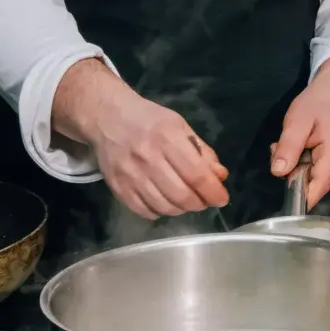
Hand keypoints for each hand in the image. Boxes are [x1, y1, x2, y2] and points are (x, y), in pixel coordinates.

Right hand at [51, 58, 229, 218]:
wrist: (108, 118)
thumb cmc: (150, 120)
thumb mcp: (180, 126)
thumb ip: (202, 151)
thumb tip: (220, 176)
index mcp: (168, 138)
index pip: (196, 174)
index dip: (212, 191)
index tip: (222, 199)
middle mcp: (148, 158)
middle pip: (181, 195)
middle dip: (199, 204)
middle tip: (203, 201)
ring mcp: (130, 175)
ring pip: (164, 207)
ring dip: (181, 209)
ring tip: (185, 201)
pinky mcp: (117, 187)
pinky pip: (144, 211)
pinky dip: (159, 212)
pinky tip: (164, 202)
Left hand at [272, 52, 329, 199]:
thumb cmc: (317, 103)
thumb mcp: (297, 121)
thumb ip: (289, 147)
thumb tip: (278, 172)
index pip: (319, 187)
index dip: (302, 198)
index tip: (283, 202)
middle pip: (312, 183)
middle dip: (291, 173)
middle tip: (277, 149)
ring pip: (311, 177)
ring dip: (294, 165)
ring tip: (284, 143)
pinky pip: (313, 169)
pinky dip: (300, 161)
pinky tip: (295, 145)